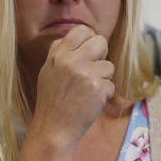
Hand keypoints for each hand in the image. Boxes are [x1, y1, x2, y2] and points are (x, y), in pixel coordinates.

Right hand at [31, 24, 115, 145]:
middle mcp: (71, 61)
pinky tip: (90, 102)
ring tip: (87, 91)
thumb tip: (81, 35)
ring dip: (103, 79)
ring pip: (109, 66)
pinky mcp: (98, 88)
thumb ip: (61, 52)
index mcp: (58, 55)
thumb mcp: (48, 71)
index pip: (82, 31)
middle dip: (102, 55)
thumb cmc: (52, 101)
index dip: (90, 39)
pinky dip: (104, 95)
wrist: (54, 129)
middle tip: (94, 68)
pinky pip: (111, 85)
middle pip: (101, 42)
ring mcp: (86, 74)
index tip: (90, 50)